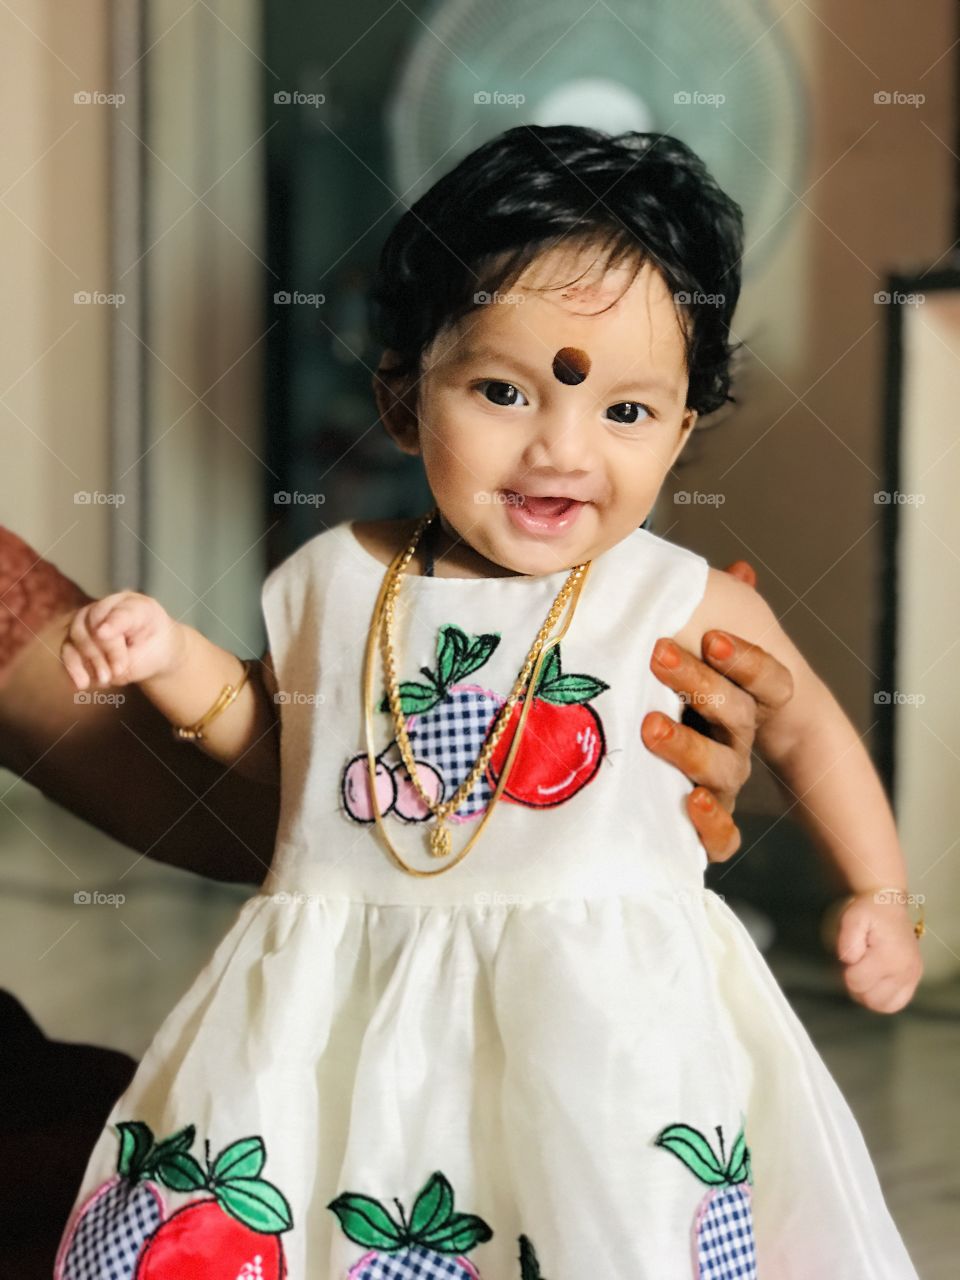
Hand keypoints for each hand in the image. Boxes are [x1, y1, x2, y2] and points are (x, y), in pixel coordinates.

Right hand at [60, 591, 186, 690]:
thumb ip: (131, 658)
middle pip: (94, 624)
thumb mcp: (153, 651)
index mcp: (133, 606)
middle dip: (104, 651)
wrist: (149, 652)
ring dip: (88, 661)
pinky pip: (68, 652)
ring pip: (76, 636)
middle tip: (119, 671)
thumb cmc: (153, 649)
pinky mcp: (76, 640)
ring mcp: (87, 622)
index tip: (102, 633)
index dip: (112, 623)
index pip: (122, 613)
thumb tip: (101, 654)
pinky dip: (73, 668)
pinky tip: (82, 684)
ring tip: (104, 680)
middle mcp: (106, 609)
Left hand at [643, 559, 793, 861]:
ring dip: (690, 748)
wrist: (651, 755)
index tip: (714, 637)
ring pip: (724, 771)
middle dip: (700, 685)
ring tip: (650, 726)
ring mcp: (723, 781)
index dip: (747, 660)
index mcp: (745, 696)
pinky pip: (722, 837)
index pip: (769, 679)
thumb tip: (742, 570)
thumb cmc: (674, 688)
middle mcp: (739, 738)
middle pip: (737, 716)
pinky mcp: (702, 823)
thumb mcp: (690, 644)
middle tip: (658, 655)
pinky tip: (688, 804)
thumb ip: (713, 610)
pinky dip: (710, 825)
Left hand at [828, 890, 923, 1013]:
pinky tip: (875, 983)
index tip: (850, 957)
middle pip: (870, 998)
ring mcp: (912, 976)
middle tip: (855, 966)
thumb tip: (849, 962)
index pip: (857, 982)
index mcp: (888, 957)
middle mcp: (904, 970)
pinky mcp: (915, 977)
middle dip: (857, 985)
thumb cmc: (869, 911)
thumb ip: (847, 941)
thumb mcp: (852, 918)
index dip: (846, 972)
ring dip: (869, 995)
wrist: (888, 903)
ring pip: (883, 1005)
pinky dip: (883, 998)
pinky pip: (897, 1002)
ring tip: (864, 975)